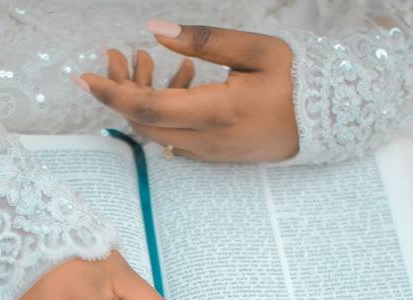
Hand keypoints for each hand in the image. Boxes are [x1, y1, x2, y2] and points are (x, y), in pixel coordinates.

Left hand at [77, 21, 297, 162]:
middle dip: (120, 89)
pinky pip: (175, 135)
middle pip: (144, 121)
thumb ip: (204, 40)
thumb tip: (154, 32)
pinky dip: (163, 109)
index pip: (147, 107)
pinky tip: (179, 80)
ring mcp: (210, 153)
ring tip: (145, 60)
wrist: (329, 121)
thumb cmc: (298, 80)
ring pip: (157, 130)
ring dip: (141, 98)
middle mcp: (207, 140)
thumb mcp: (256, 50)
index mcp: (216, 112)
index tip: (83, 76)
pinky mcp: (215, 155)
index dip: (110, 93)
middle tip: (115, 55)